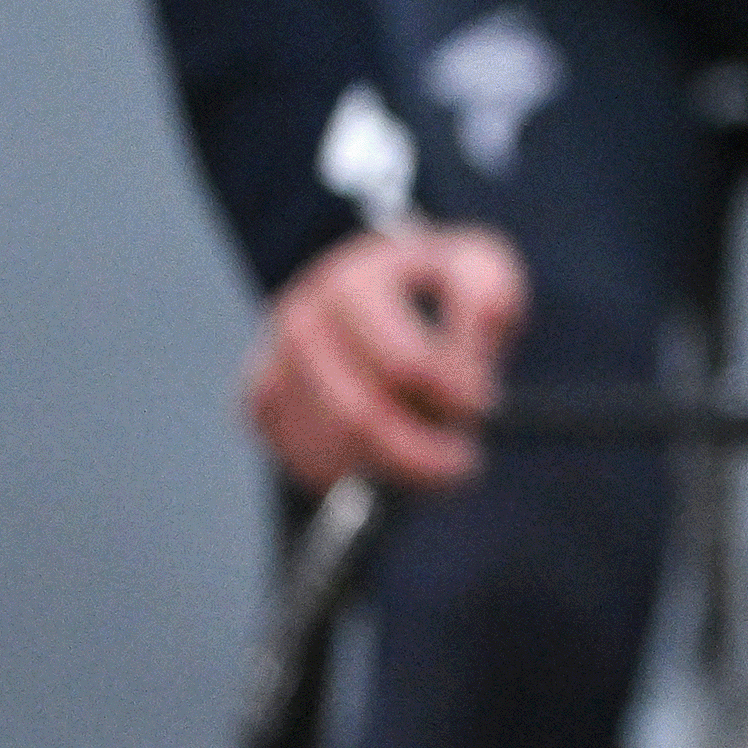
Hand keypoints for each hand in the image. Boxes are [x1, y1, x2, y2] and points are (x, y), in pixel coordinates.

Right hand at [244, 224, 528, 489]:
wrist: (379, 283)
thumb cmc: (437, 283)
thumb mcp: (479, 269)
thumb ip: (486, 301)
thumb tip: (474, 351)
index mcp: (354, 283)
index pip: (405, 363)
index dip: (451, 394)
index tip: (485, 406)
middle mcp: (301, 323)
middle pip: (360, 416)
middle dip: (420, 452)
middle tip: (463, 464)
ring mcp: (272, 364)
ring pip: (329, 451)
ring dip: (391, 469)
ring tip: (436, 462)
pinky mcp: (261, 405)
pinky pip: (306, 465)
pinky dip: (354, 478)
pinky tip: (393, 464)